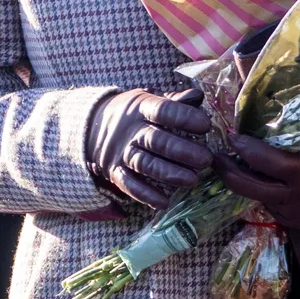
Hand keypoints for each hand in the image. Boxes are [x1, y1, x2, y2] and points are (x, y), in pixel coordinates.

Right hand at [86, 88, 211, 208]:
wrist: (92, 124)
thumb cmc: (134, 112)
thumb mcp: (150, 99)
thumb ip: (175, 100)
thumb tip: (199, 96)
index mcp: (141, 107)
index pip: (163, 110)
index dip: (184, 117)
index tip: (205, 126)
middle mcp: (130, 130)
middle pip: (156, 140)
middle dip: (182, 151)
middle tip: (206, 159)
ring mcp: (121, 151)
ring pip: (144, 164)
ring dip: (169, 174)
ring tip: (193, 180)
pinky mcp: (114, 171)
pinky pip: (129, 185)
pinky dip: (146, 195)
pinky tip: (164, 202)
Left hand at [214, 134, 299, 232]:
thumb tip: (280, 111)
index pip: (263, 160)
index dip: (243, 145)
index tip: (231, 132)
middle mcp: (297, 199)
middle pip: (249, 185)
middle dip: (227, 170)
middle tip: (214, 154)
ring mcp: (298, 214)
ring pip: (258, 198)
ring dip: (242, 181)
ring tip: (231, 163)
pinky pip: (273, 207)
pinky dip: (262, 192)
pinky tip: (258, 179)